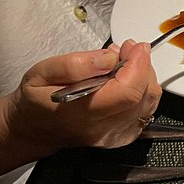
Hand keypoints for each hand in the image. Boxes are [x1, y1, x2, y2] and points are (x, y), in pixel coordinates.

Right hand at [9, 41, 162, 152]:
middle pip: (143, 95)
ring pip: (149, 102)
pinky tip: (127, 80)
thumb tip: (109, 58)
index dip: (138, 65)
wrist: (35, 129)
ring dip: (144, 76)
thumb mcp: (42, 73)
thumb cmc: (37, 100)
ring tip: (125, 63)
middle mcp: (103, 128)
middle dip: (142, 66)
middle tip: (128, 50)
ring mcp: (116, 135)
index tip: (135, 47)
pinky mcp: (125, 136)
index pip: (127, 92)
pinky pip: (146, 110)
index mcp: (82, 113)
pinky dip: (143, 90)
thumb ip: (76, 64)